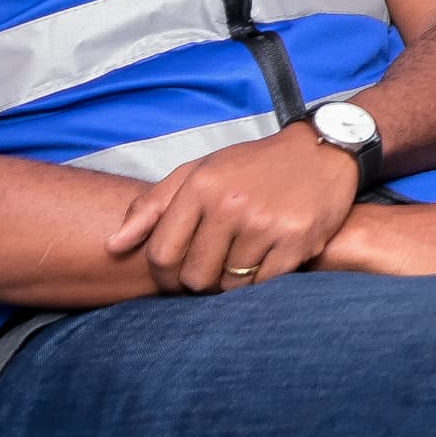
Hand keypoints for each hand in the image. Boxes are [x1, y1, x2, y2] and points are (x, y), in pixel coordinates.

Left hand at [108, 125, 365, 292]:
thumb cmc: (253, 166)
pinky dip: (261, 281)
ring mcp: (266, 224)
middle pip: (194, 276)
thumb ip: (152, 207)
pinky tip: (265, 262)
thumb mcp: (199, 171)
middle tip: (212, 271)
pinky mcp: (298, 240)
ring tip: (241, 262)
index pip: (161, 254)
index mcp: (201, 187)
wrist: (322, 151)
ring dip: (232, 281)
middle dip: (198, 281)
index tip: (174, 276)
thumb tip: (113, 246)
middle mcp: (231, 205)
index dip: (162, 276)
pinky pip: (264, 284)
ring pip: (229, 285)